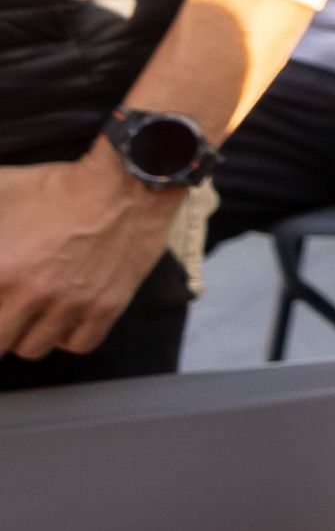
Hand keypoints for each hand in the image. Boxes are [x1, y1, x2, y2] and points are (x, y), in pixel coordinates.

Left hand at [0, 145, 182, 359]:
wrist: (126, 181)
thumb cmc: (58, 186)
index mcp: (1, 269)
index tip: (0, 293)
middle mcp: (33, 293)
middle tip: (5, 309)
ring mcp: (71, 304)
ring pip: (33, 349)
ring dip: (27, 332)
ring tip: (31, 312)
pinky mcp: (106, 307)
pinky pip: (78, 344)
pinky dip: (67, 335)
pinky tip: (63, 316)